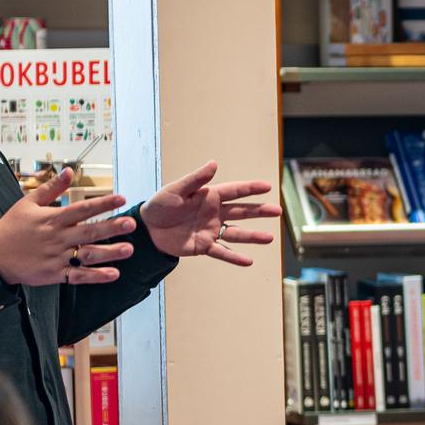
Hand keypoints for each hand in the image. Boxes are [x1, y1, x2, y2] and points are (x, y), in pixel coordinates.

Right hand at [0, 167, 135, 285]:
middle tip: (132, 224)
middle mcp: (57, 238)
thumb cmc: (11, 227)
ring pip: (87, 254)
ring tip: (129, 250)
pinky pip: (78, 276)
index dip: (102, 204)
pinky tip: (114, 274)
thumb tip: (69, 170)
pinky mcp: (54, 274)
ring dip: (109, 253)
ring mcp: (56, 257)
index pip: (81, 209)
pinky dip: (96, 276)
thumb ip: (52, 188)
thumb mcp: (28, 202)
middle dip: (111, 227)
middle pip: (89, 231)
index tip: (122, 198)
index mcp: (52, 219)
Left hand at [141, 161, 281, 266]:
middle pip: (242, 212)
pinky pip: (222, 252)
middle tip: (277, 211)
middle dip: (260, 212)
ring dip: (253, 236)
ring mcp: (211, 230)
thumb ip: (196, 179)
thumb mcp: (176, 190)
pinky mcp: (204, 246)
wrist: (147, 230)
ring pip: (237, 233)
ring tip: (270, 238)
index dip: (251, 189)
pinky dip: (235, 257)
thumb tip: (214, 163)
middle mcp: (214, 213)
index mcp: (209, 196)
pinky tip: (249, 261)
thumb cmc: (159, 205)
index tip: (267, 186)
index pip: (235, 191)